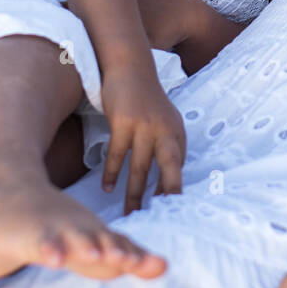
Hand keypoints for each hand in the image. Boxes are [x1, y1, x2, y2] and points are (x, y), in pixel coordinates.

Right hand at [99, 69, 185, 212]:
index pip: (179, 167)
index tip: (173, 212)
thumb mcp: (166, 121)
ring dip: (134, 192)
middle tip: (163, 218)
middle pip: (169, 168)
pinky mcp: (124, 122)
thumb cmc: (147, 100)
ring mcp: (145, 126)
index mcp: (177, 133)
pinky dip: (111, 173)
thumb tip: (169, 179)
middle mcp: (165, 130)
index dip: (175, 189)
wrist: (130, 68)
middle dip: (167, 194)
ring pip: (140, 167)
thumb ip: (169, 146)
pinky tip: (107, 188)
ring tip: (131, 212)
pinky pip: (117, 154)